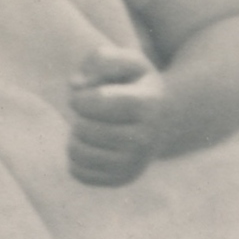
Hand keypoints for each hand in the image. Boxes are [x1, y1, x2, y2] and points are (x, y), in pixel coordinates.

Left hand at [68, 45, 167, 186]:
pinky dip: (76, 157)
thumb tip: (76, 85)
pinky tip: (93, 146)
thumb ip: (99, 58)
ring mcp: (135, 164)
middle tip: (92, 114)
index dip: (80, 98)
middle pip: (83, 129)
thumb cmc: (136, 85)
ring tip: (91, 128)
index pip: (95, 102)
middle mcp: (145, 139)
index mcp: (148, 105)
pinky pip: (77, 172)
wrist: (163, 120)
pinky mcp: (122, 179)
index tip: (85, 96)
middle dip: (79, 117)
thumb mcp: (126, 61)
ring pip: (76, 152)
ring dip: (75, 136)